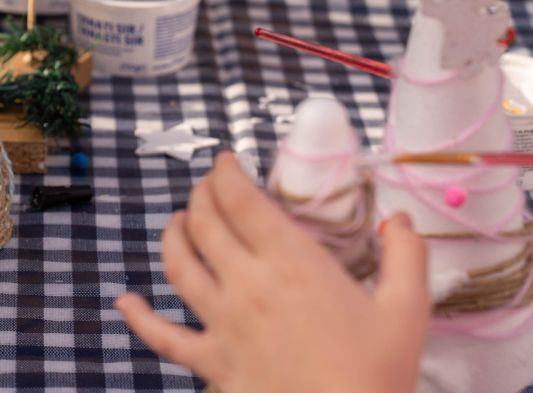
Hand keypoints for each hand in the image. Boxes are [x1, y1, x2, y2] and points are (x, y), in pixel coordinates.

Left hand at [117, 153, 428, 392]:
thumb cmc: (375, 374)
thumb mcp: (407, 309)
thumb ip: (405, 255)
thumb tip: (398, 219)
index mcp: (291, 262)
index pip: (241, 199)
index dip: (226, 172)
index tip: (226, 161)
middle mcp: (247, 284)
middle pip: (204, 222)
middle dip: (201, 194)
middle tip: (208, 186)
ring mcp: (222, 323)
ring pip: (178, 265)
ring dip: (172, 235)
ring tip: (176, 221)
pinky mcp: (210, 362)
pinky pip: (162, 337)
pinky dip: (138, 317)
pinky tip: (125, 301)